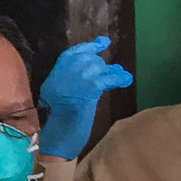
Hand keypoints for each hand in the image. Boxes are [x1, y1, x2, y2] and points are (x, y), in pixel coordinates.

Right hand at [38, 36, 133, 158]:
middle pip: (86, 59)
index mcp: (54, 77)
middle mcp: (62, 74)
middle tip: (113, 70)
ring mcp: (74, 81)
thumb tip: (93, 76)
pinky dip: (119, 78)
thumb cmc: (57, 124)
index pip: (71, 55)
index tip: (101, 42)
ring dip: (111, 71)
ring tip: (120, 75)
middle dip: (101, 64)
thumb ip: (71, 85)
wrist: (55, 139)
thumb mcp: (59, 98)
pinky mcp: (87, 89)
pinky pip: (107, 79)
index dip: (87, 48)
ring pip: (97, 67)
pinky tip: (126, 79)